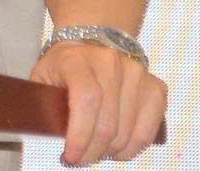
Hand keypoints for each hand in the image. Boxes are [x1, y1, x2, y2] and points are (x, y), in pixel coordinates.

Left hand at [30, 41, 165, 164]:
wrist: (93, 41)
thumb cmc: (64, 66)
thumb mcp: (43, 76)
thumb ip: (43, 102)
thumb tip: (44, 135)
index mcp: (77, 60)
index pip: (86, 101)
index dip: (80, 135)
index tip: (71, 156)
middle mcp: (111, 63)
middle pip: (107, 123)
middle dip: (92, 151)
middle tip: (81, 159)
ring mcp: (137, 75)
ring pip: (127, 132)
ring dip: (111, 152)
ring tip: (97, 152)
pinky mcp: (156, 88)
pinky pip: (148, 131)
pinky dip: (133, 148)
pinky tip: (118, 149)